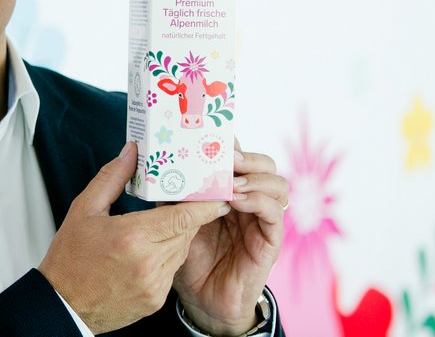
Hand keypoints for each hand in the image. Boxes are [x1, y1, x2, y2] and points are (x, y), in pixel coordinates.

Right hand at [38, 142, 228, 333]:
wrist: (64, 304)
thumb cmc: (70, 258)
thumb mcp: (85, 209)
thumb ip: (112, 178)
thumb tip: (130, 153)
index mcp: (131, 237)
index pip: (181, 217)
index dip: (203, 206)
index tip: (218, 196)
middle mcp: (147, 263)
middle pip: (185, 232)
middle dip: (188, 217)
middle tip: (187, 201)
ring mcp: (154, 285)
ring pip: (181, 251)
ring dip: (177, 236)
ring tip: (160, 225)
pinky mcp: (156, 300)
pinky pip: (172, 271)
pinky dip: (167, 257)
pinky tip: (149, 250)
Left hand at [173, 138, 287, 334]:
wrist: (202, 299)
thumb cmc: (190, 256)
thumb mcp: (177, 218)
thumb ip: (173, 193)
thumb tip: (156, 164)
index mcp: (231, 190)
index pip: (241, 156)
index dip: (231, 144)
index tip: (212, 136)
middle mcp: (251, 200)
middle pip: (265, 164)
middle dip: (247, 157)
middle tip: (227, 158)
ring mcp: (264, 219)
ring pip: (278, 184)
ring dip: (254, 177)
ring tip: (230, 181)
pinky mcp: (270, 240)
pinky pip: (275, 213)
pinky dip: (258, 201)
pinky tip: (236, 201)